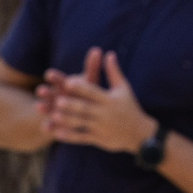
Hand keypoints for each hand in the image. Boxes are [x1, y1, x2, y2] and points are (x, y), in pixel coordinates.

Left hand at [39, 48, 158, 153]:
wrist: (139, 133)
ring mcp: (101, 127)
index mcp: (110, 99)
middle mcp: (105, 113)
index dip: (81, 87)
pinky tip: (56, 133)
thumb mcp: (123, 89)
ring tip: (53, 115)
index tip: (68, 82)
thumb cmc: (130, 106)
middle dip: (72, 105)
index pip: (93, 92)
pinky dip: (70, 136)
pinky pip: (82, 138)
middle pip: (85, 108)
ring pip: (81, 123)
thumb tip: (109, 53)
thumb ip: (114, 72)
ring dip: (67, 120)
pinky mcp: (98, 139)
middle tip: (57, 100)